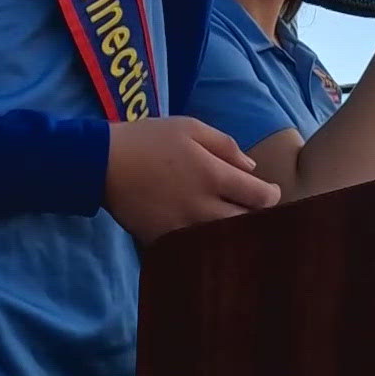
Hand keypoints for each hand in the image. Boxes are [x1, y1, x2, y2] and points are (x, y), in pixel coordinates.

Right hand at [104, 115, 279, 242]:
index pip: (260, 197)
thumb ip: (225, 146)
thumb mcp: (190, 127)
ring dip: (233, 232)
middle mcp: (202, 206)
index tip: (270, 192)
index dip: (272, 196)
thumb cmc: (148, 139)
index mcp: (213, 175)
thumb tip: (251, 169)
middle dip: (256, 217)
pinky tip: (208, 233)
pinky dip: (207, 242)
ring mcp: (183, 228)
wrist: (102, 164)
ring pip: (224, 240)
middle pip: (247, 224)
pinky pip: (197, 248)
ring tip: (233, 222)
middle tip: (253, 209)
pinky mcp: (165, 240)